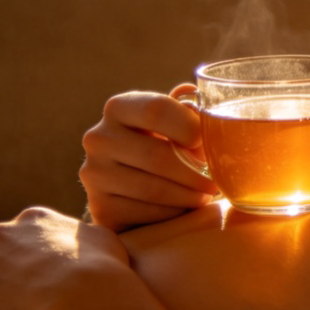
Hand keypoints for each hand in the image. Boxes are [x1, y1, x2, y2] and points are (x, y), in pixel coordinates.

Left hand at [0, 207, 131, 309]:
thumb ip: (88, 235)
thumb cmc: (101, 270)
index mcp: (34, 218)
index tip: (24, 268)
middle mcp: (3, 231)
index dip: (17, 250)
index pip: (14, 230)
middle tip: (1, 285)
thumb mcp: (104, 240)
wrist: (82, 296)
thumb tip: (91, 239)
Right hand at [80, 88, 217, 231]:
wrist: (130, 185)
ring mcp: (94, 174)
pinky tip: (185, 208)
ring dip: (188, 195)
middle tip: (215, 180)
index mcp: (119, 107)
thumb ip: (186, 109)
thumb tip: (195, 96)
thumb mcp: (172, 121)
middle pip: (157, 156)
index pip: (156, 109)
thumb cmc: (163, 143)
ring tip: (205, 194)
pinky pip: (145, 214)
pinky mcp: (100, 207)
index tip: (206, 142)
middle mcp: (98, 138)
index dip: (189, 126)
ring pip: (153, 189)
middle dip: (194, 171)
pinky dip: (173, 213)